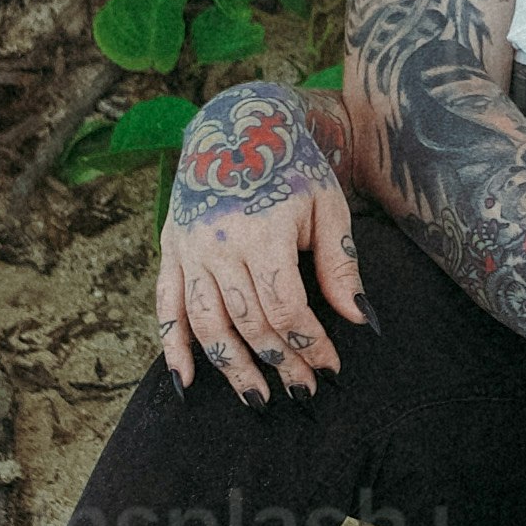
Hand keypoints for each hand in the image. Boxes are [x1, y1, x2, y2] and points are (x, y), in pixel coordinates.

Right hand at [155, 76, 366, 400]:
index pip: (285, 307)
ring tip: (258, 399)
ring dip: (232, 367)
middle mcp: (219, 243)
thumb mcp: (328, 206)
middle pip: (249, 322)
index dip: (310, 343)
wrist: (238, 125)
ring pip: (207, 325)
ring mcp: (189, 249)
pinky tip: (188, 382)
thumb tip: (360, 320)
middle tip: (305, 392)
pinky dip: (173, 347)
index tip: (332, 368)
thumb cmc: (293, 167)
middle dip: (281, 364)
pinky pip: (166, 307)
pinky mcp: (170, 250)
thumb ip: (340, 265)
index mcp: (263, 230)